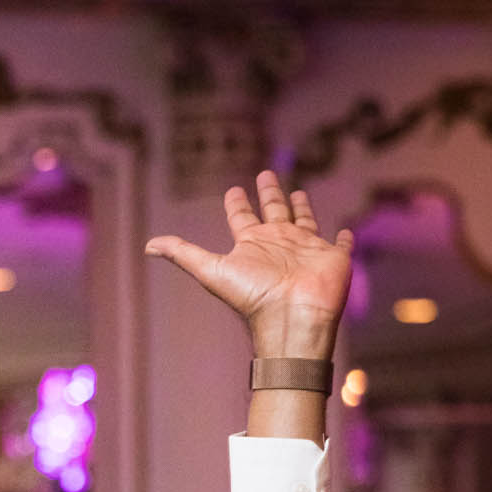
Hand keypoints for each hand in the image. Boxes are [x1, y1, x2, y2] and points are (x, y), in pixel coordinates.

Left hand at [145, 171, 352, 360]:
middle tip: (265, 173)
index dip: (236, 203)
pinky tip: (343, 230)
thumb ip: (183, 254)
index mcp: (252, 245)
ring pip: (304, 221)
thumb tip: (147, 246)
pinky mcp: (332, 257)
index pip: (241, 218)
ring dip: (301, 207)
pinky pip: (340, 243)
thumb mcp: (211, 270)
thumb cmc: (253, 297)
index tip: (234, 189)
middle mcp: (278, 244)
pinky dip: (342, 237)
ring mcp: (306, 250)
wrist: (292, 318)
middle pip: (272, 212)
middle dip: (269, 194)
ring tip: (298, 191)